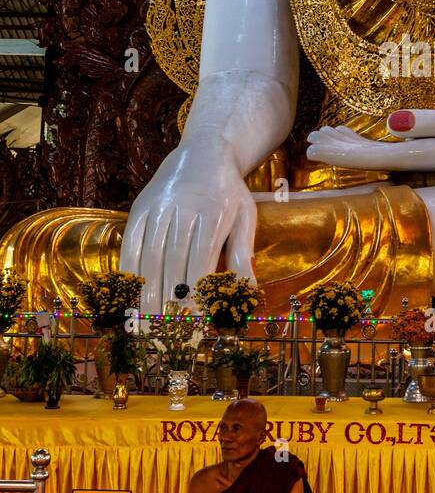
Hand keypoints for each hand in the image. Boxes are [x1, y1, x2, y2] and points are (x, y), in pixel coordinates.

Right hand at [119, 138, 257, 314]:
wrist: (203, 152)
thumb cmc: (229, 192)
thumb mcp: (245, 218)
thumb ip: (242, 255)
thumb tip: (246, 294)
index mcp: (214, 215)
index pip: (200, 266)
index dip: (195, 300)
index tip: (194, 328)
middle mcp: (183, 211)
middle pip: (171, 267)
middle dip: (168, 307)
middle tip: (167, 339)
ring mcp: (158, 209)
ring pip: (148, 260)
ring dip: (146, 298)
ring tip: (147, 329)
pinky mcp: (139, 209)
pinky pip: (130, 247)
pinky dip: (129, 275)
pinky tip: (130, 298)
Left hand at [306, 107, 434, 171]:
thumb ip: (434, 123)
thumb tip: (389, 123)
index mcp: (431, 157)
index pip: (374, 157)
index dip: (342, 151)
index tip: (314, 144)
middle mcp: (428, 168)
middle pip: (373, 161)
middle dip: (342, 150)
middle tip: (311, 140)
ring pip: (385, 159)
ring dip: (357, 147)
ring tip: (330, 137)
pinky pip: (402, 157)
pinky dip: (380, 147)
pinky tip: (374, 138)